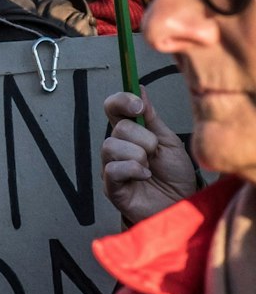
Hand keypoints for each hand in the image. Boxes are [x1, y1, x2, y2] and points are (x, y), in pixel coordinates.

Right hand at [102, 91, 196, 223]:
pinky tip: (145, 177)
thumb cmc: (176, 176)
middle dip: (143, 139)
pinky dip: (133, 170)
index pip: (113, 108)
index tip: (138, 107)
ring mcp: (111, 166)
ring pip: (111, 146)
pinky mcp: (111, 187)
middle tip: (154, 153)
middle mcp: (117, 148)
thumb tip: (140, 90)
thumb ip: (152, 118)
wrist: (182, 203)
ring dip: (138, 156)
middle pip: (118, 128)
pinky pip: (112, 169)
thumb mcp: (169, 141)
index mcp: (130, 134)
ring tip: (150, 168)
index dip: (121, 102)